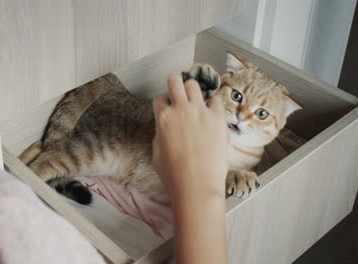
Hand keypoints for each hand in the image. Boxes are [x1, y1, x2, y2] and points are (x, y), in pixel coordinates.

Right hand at [152, 73, 227, 199]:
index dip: (162, 104)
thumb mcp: (156, 153)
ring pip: (194, 85)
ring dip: (192, 90)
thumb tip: (165, 128)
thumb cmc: (174, 175)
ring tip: (194, 100)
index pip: (159, 98)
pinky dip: (212, 103)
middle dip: (174, 84)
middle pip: (175, 81)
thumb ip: (159, 134)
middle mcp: (181, 109)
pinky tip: (211, 112)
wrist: (197, 185)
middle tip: (177, 91)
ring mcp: (200, 112)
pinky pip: (216, 100)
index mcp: (163, 118)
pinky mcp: (218, 118)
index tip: (166, 109)